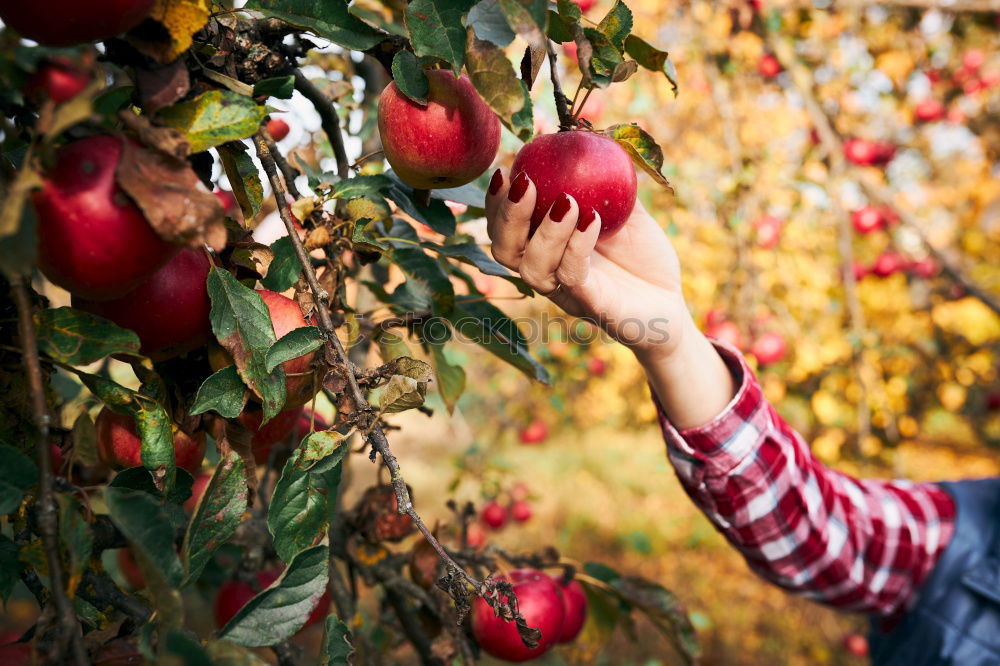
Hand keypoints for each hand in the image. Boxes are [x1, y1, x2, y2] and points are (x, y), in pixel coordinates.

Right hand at [485, 168, 694, 363]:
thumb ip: (604, 179)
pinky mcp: (591, 305)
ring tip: (566, 200)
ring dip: (544, 230)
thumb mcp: (626, 209)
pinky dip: (577, 245)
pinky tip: (592, 219)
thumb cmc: (642, 256)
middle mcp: (546, 272)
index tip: (505, 168)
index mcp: (544, 249)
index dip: (496, 202)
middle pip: (504, 249)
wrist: (670, 301)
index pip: (505, 228)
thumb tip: (591, 131)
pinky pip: (574, 275)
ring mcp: (565, 292)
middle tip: (523, 181)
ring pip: (532, 266)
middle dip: (506, 215)